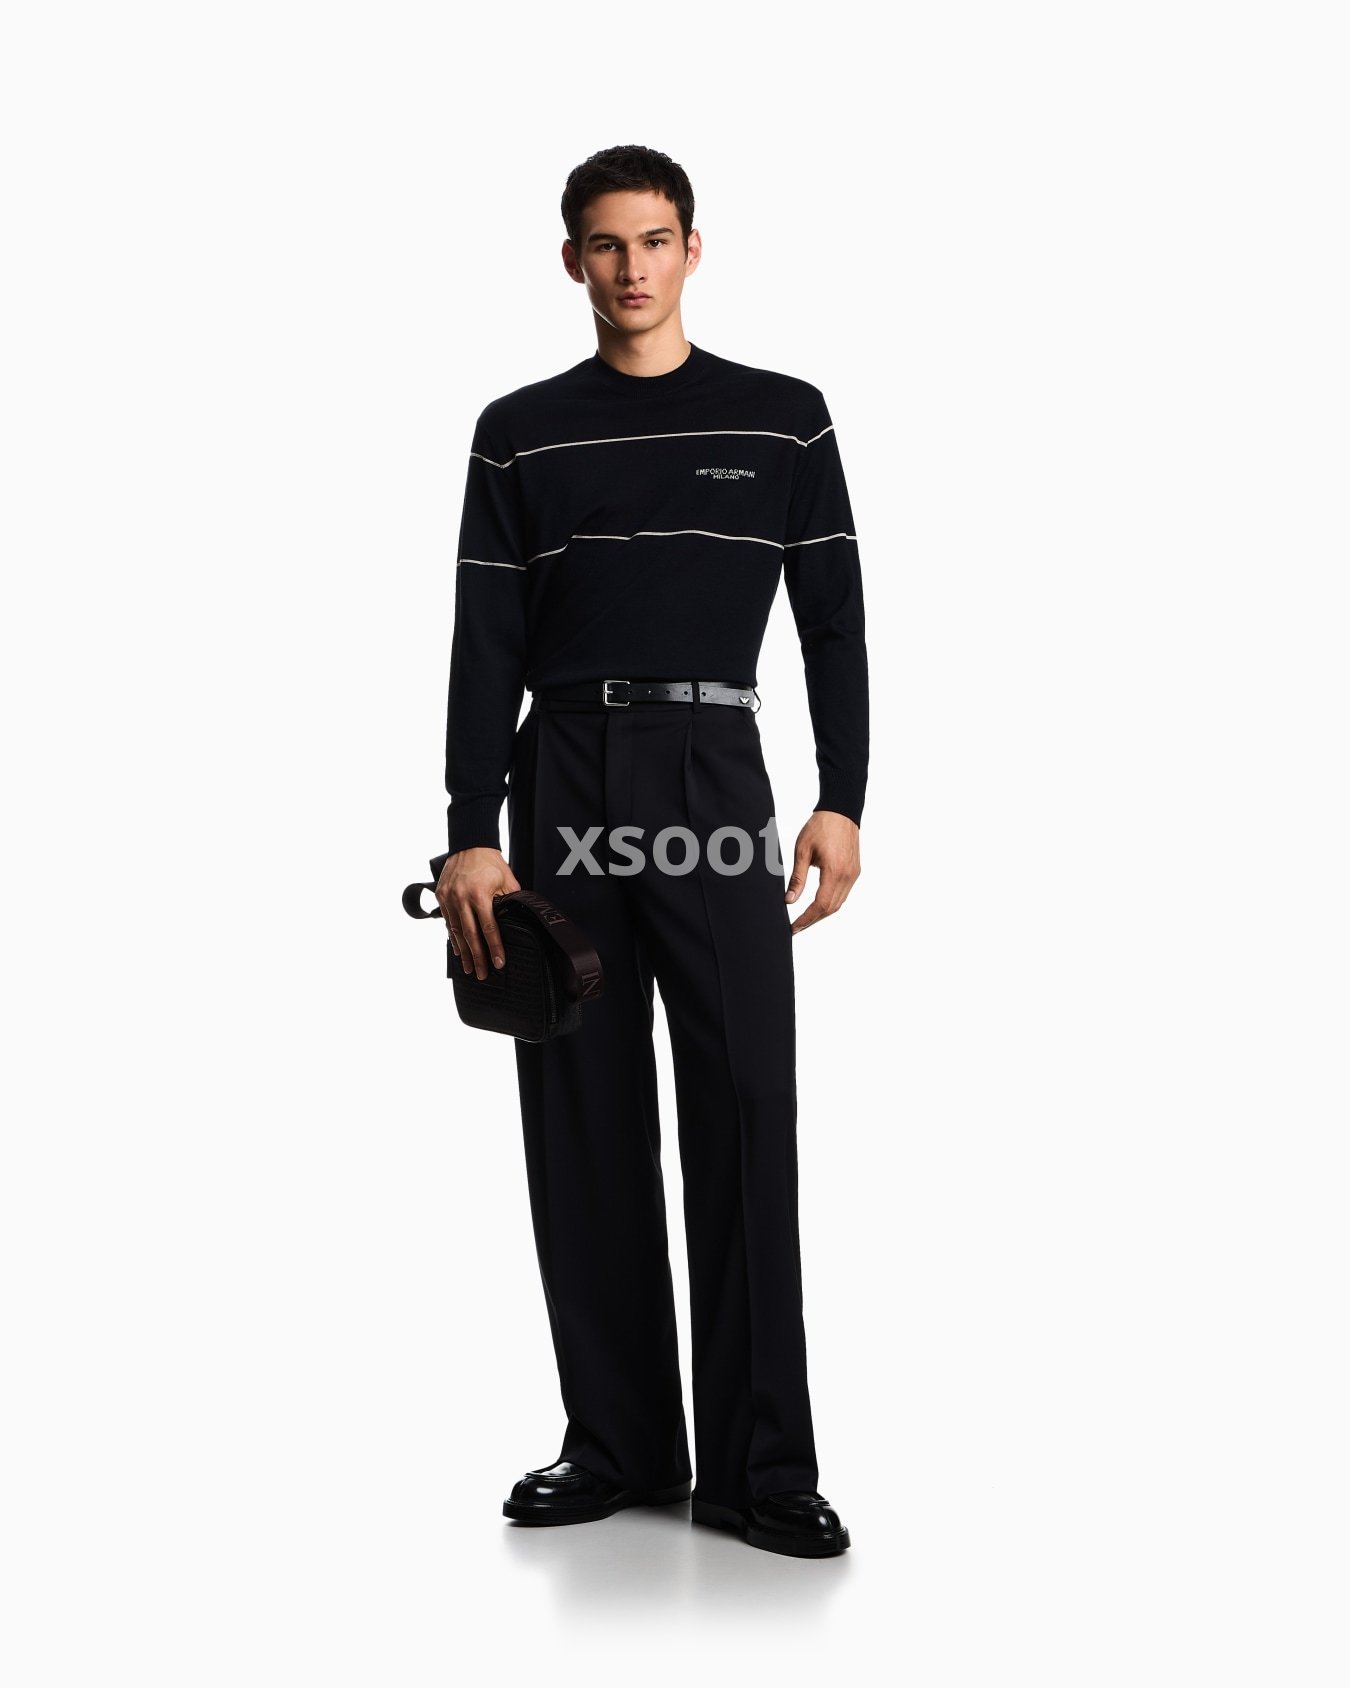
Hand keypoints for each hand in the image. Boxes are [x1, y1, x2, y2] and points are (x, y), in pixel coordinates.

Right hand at [436, 847, 521, 978]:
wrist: (469, 843)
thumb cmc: (490, 861)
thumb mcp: (507, 880)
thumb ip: (510, 901)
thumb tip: (516, 920)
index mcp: (480, 895)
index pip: (489, 928)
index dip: (495, 948)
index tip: (499, 963)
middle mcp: (461, 898)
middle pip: (470, 935)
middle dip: (478, 957)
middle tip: (483, 974)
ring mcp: (449, 898)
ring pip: (456, 932)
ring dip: (463, 952)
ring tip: (470, 968)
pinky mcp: (441, 896)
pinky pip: (447, 922)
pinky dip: (453, 938)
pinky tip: (458, 950)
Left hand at [785, 811, 860, 934]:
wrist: (841, 811)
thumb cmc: (820, 827)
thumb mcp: (802, 851)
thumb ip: (797, 878)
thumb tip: (789, 901)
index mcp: (834, 871)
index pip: (820, 905)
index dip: (806, 919)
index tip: (793, 927)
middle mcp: (847, 876)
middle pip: (831, 908)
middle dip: (812, 920)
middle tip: (795, 928)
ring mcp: (853, 874)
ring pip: (838, 903)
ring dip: (821, 914)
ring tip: (804, 920)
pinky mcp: (855, 871)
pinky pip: (843, 894)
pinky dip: (830, 903)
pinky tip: (818, 905)